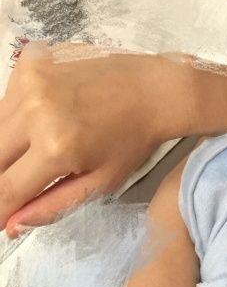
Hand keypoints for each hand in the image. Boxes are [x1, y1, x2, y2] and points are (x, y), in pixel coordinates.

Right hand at [0, 41, 173, 236]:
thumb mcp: (99, 183)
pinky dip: (14, 119)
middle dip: (1, 178)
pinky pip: (5, 101)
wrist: (150, 89)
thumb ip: (51, 205)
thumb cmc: (131, 141)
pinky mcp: (28, 61)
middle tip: (16, 186)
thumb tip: (10, 225)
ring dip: (6, 149)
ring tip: (34, 155)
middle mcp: (35, 112)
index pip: (8, 187)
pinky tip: (41, 122)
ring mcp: (29, 82)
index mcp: (55, 147)